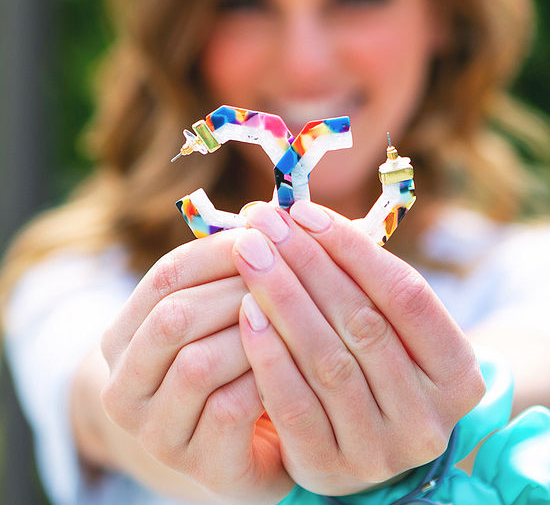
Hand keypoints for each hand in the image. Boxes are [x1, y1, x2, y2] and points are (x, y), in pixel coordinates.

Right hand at [100, 230, 293, 503]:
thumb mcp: (220, 317)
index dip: (219, 250)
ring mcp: (156, 432)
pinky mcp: (198, 466)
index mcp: (125, 338)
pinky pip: (230, 408)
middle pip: (174, 317)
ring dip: (255, 333)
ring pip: (199, 362)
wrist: (239, 447)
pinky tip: (296, 362)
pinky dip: (267, 377)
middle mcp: (124, 386)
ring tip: (296, 314)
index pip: (165, 277)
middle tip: (290, 270)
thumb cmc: (233, 366)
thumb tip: (258, 212)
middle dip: (238, 288)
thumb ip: (230, 271)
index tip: (267, 231)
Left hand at [233, 201, 484, 495]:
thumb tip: (303, 218)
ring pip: (327, 360)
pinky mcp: (330, 469)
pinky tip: (246, 311)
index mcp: (457, 374)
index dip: (353, 248)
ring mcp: (380, 451)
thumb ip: (363, 280)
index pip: (407, 294)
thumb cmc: (377, 364)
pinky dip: (268, 353)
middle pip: (363, 323)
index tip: (304, 212)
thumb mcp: (391, 328)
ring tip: (250, 255)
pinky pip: (294, 405)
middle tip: (265, 223)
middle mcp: (428, 418)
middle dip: (308, 263)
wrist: (365, 438)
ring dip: (283, 298)